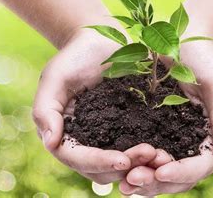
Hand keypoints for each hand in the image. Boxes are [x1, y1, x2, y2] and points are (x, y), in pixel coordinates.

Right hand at [32, 28, 156, 183]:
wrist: (101, 42)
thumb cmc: (75, 56)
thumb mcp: (56, 76)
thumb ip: (46, 108)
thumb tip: (50, 142)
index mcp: (64, 134)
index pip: (77, 158)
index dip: (98, 162)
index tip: (122, 160)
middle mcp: (85, 143)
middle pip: (101, 170)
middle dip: (125, 167)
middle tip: (149, 155)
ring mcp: (107, 139)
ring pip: (121, 166)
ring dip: (140, 166)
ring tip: (160, 156)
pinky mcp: (128, 132)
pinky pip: (136, 150)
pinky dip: (149, 156)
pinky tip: (166, 151)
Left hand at [119, 23, 212, 195]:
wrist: (182, 37)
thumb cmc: (206, 57)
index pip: (200, 166)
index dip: (181, 172)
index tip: (160, 171)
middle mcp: (193, 145)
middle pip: (178, 177)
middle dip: (155, 182)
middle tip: (132, 180)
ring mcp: (172, 141)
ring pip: (158, 173)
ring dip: (141, 181)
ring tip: (121, 181)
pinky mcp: (152, 133)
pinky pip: (142, 157)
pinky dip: (130, 165)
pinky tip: (114, 166)